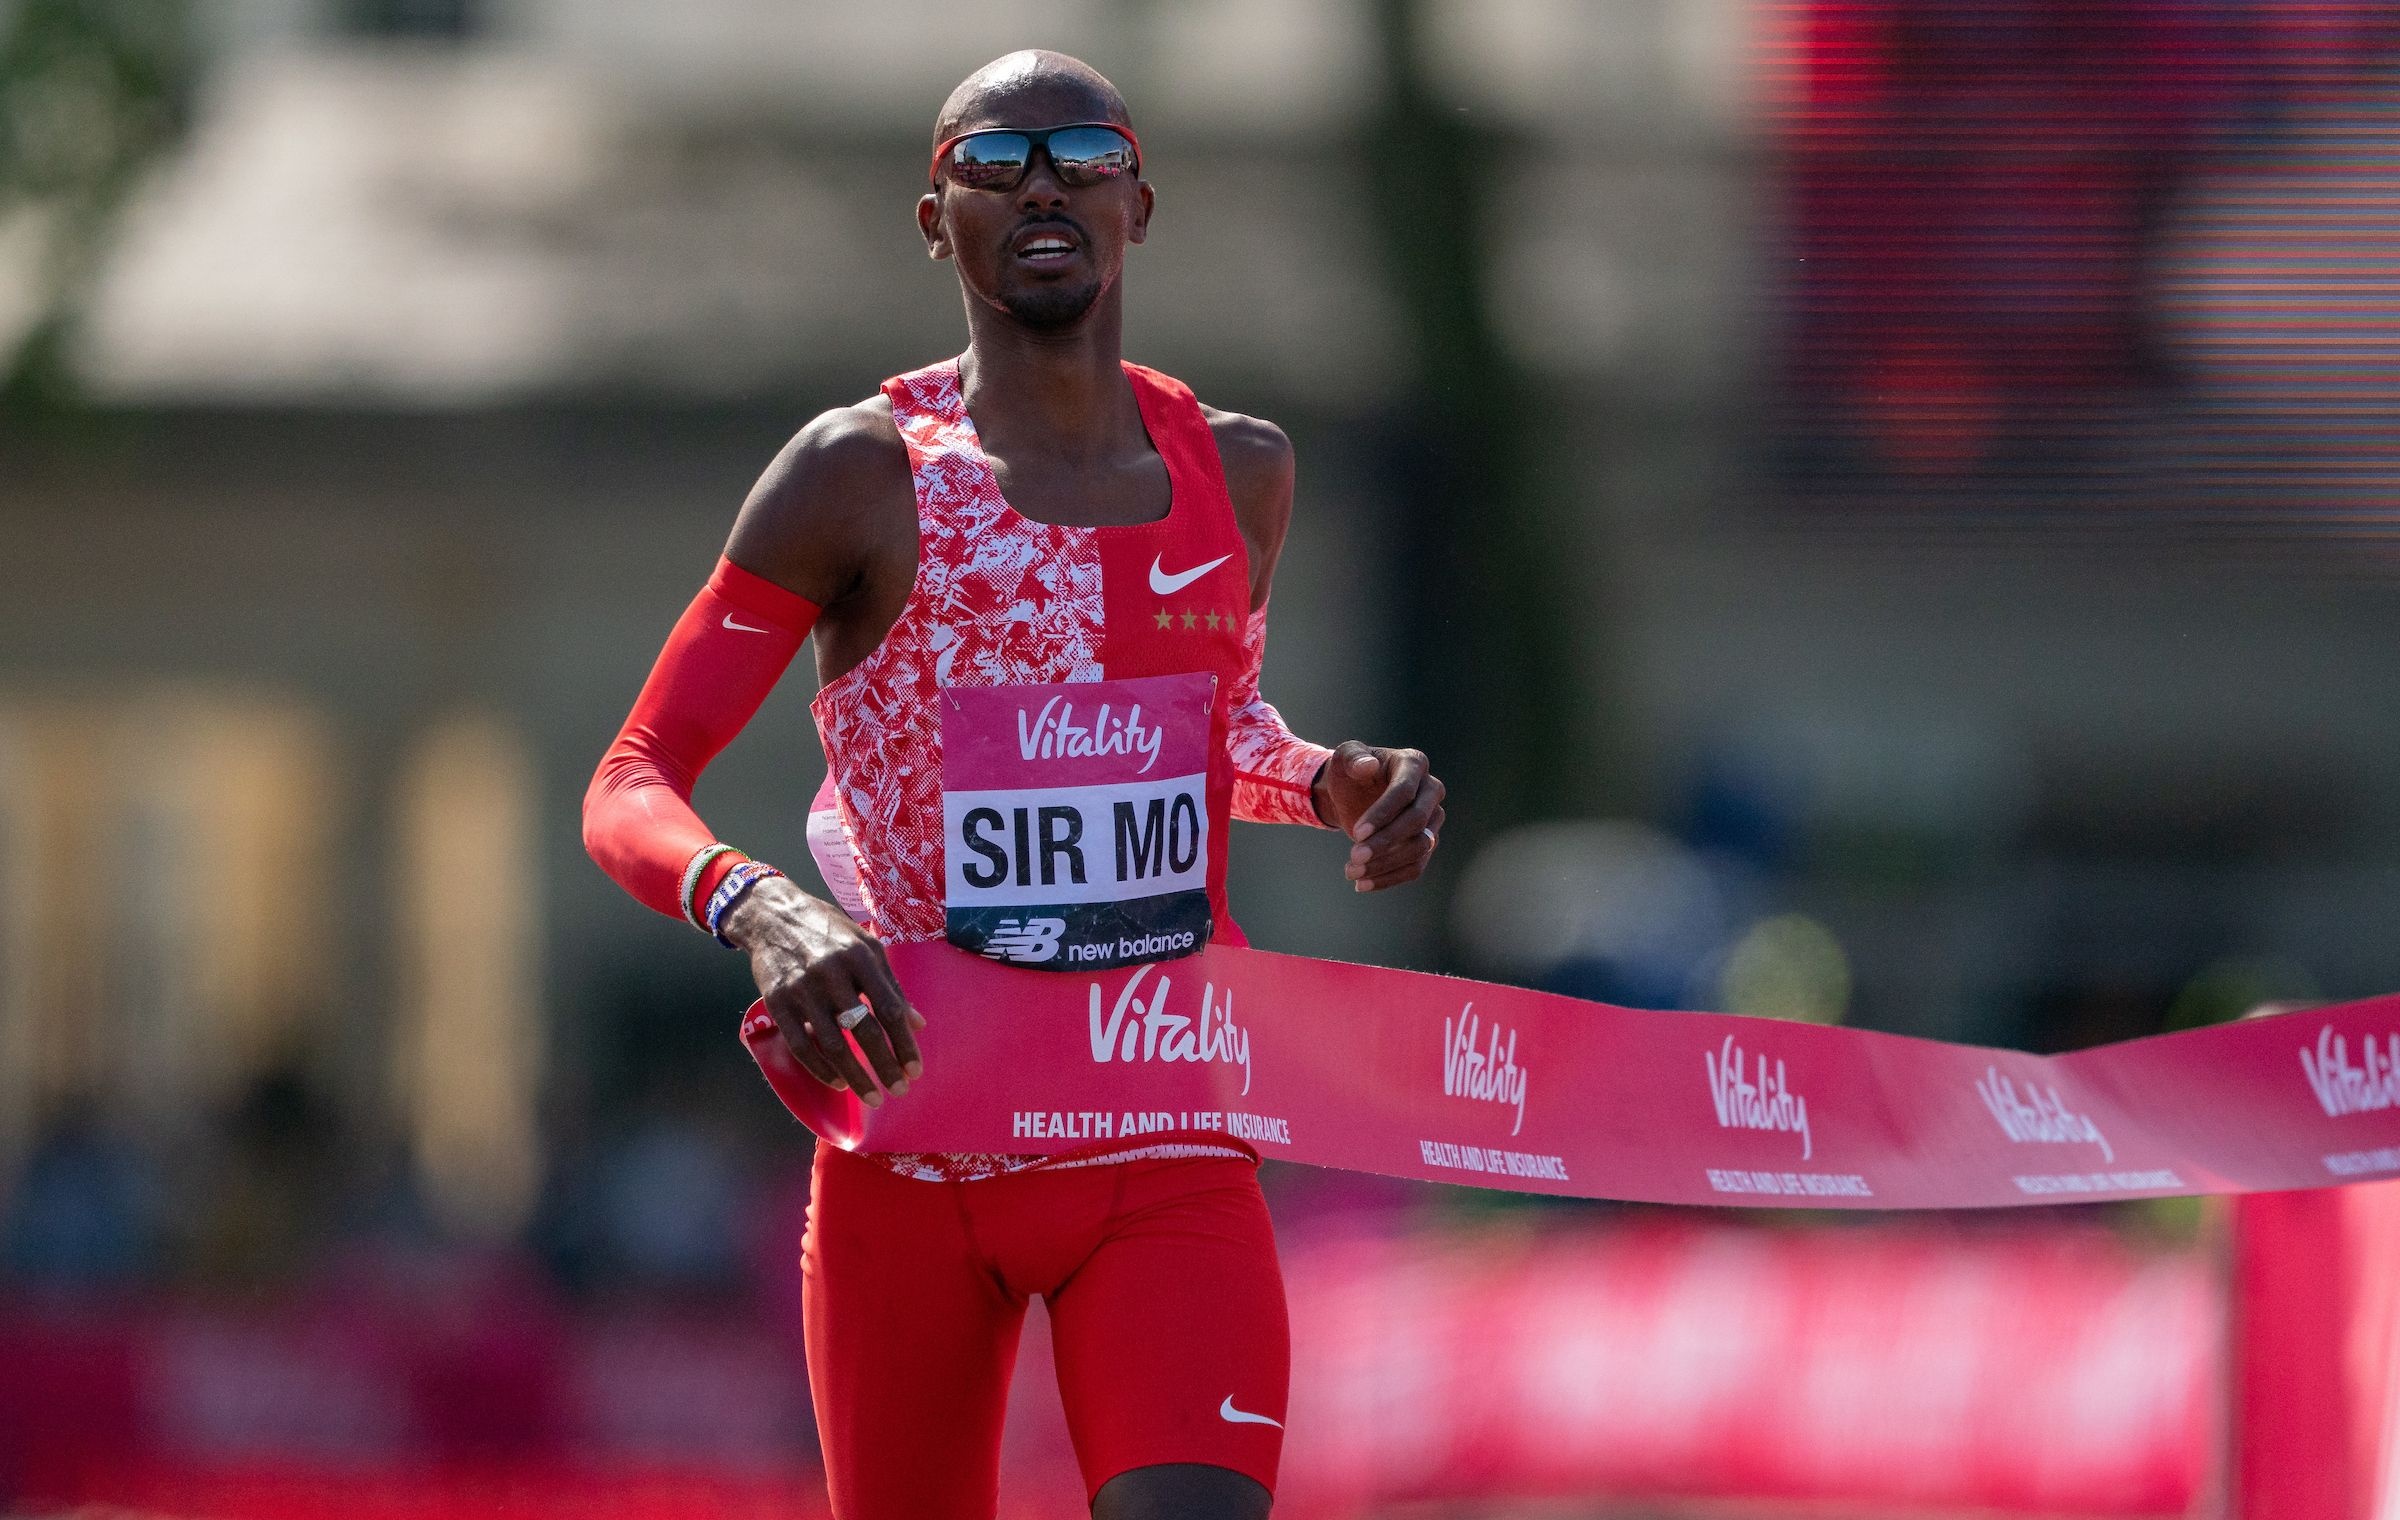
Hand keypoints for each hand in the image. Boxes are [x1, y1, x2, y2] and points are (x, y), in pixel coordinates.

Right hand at [721, 876, 924, 1106]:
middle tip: (899, 1090)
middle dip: (885, 1066)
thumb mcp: (866, 946)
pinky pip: (801, 1045)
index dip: (904, 1043)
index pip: (888, 1009)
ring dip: (855, 1076)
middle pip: (863, 1030)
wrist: (772, 916)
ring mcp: (801, 989)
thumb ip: (891, 984)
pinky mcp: (777, 1002)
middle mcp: (831, 973)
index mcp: (860, 956)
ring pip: (832, 1044)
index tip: (915, 1070)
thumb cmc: (828, 931)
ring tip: (872, 1095)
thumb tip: (917, 1023)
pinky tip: (838, 1082)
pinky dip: (821, 1068)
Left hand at [1312, 741, 1444, 892]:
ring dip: (1386, 864)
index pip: (1404, 792)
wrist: (1351, 793)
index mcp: (1414, 763)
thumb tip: (1368, 766)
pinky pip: (1415, 866)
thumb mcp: (1344, 757)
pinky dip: (1390, 878)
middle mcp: (1431, 790)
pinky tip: (1363, 884)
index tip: (1356, 833)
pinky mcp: (1426, 843)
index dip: (1382, 814)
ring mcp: (1433, 819)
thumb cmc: (1349, 772)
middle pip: (1417, 821)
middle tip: (1354, 857)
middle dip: (1386, 842)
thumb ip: (1353, 758)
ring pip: (1420, 848)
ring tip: (1352, 872)